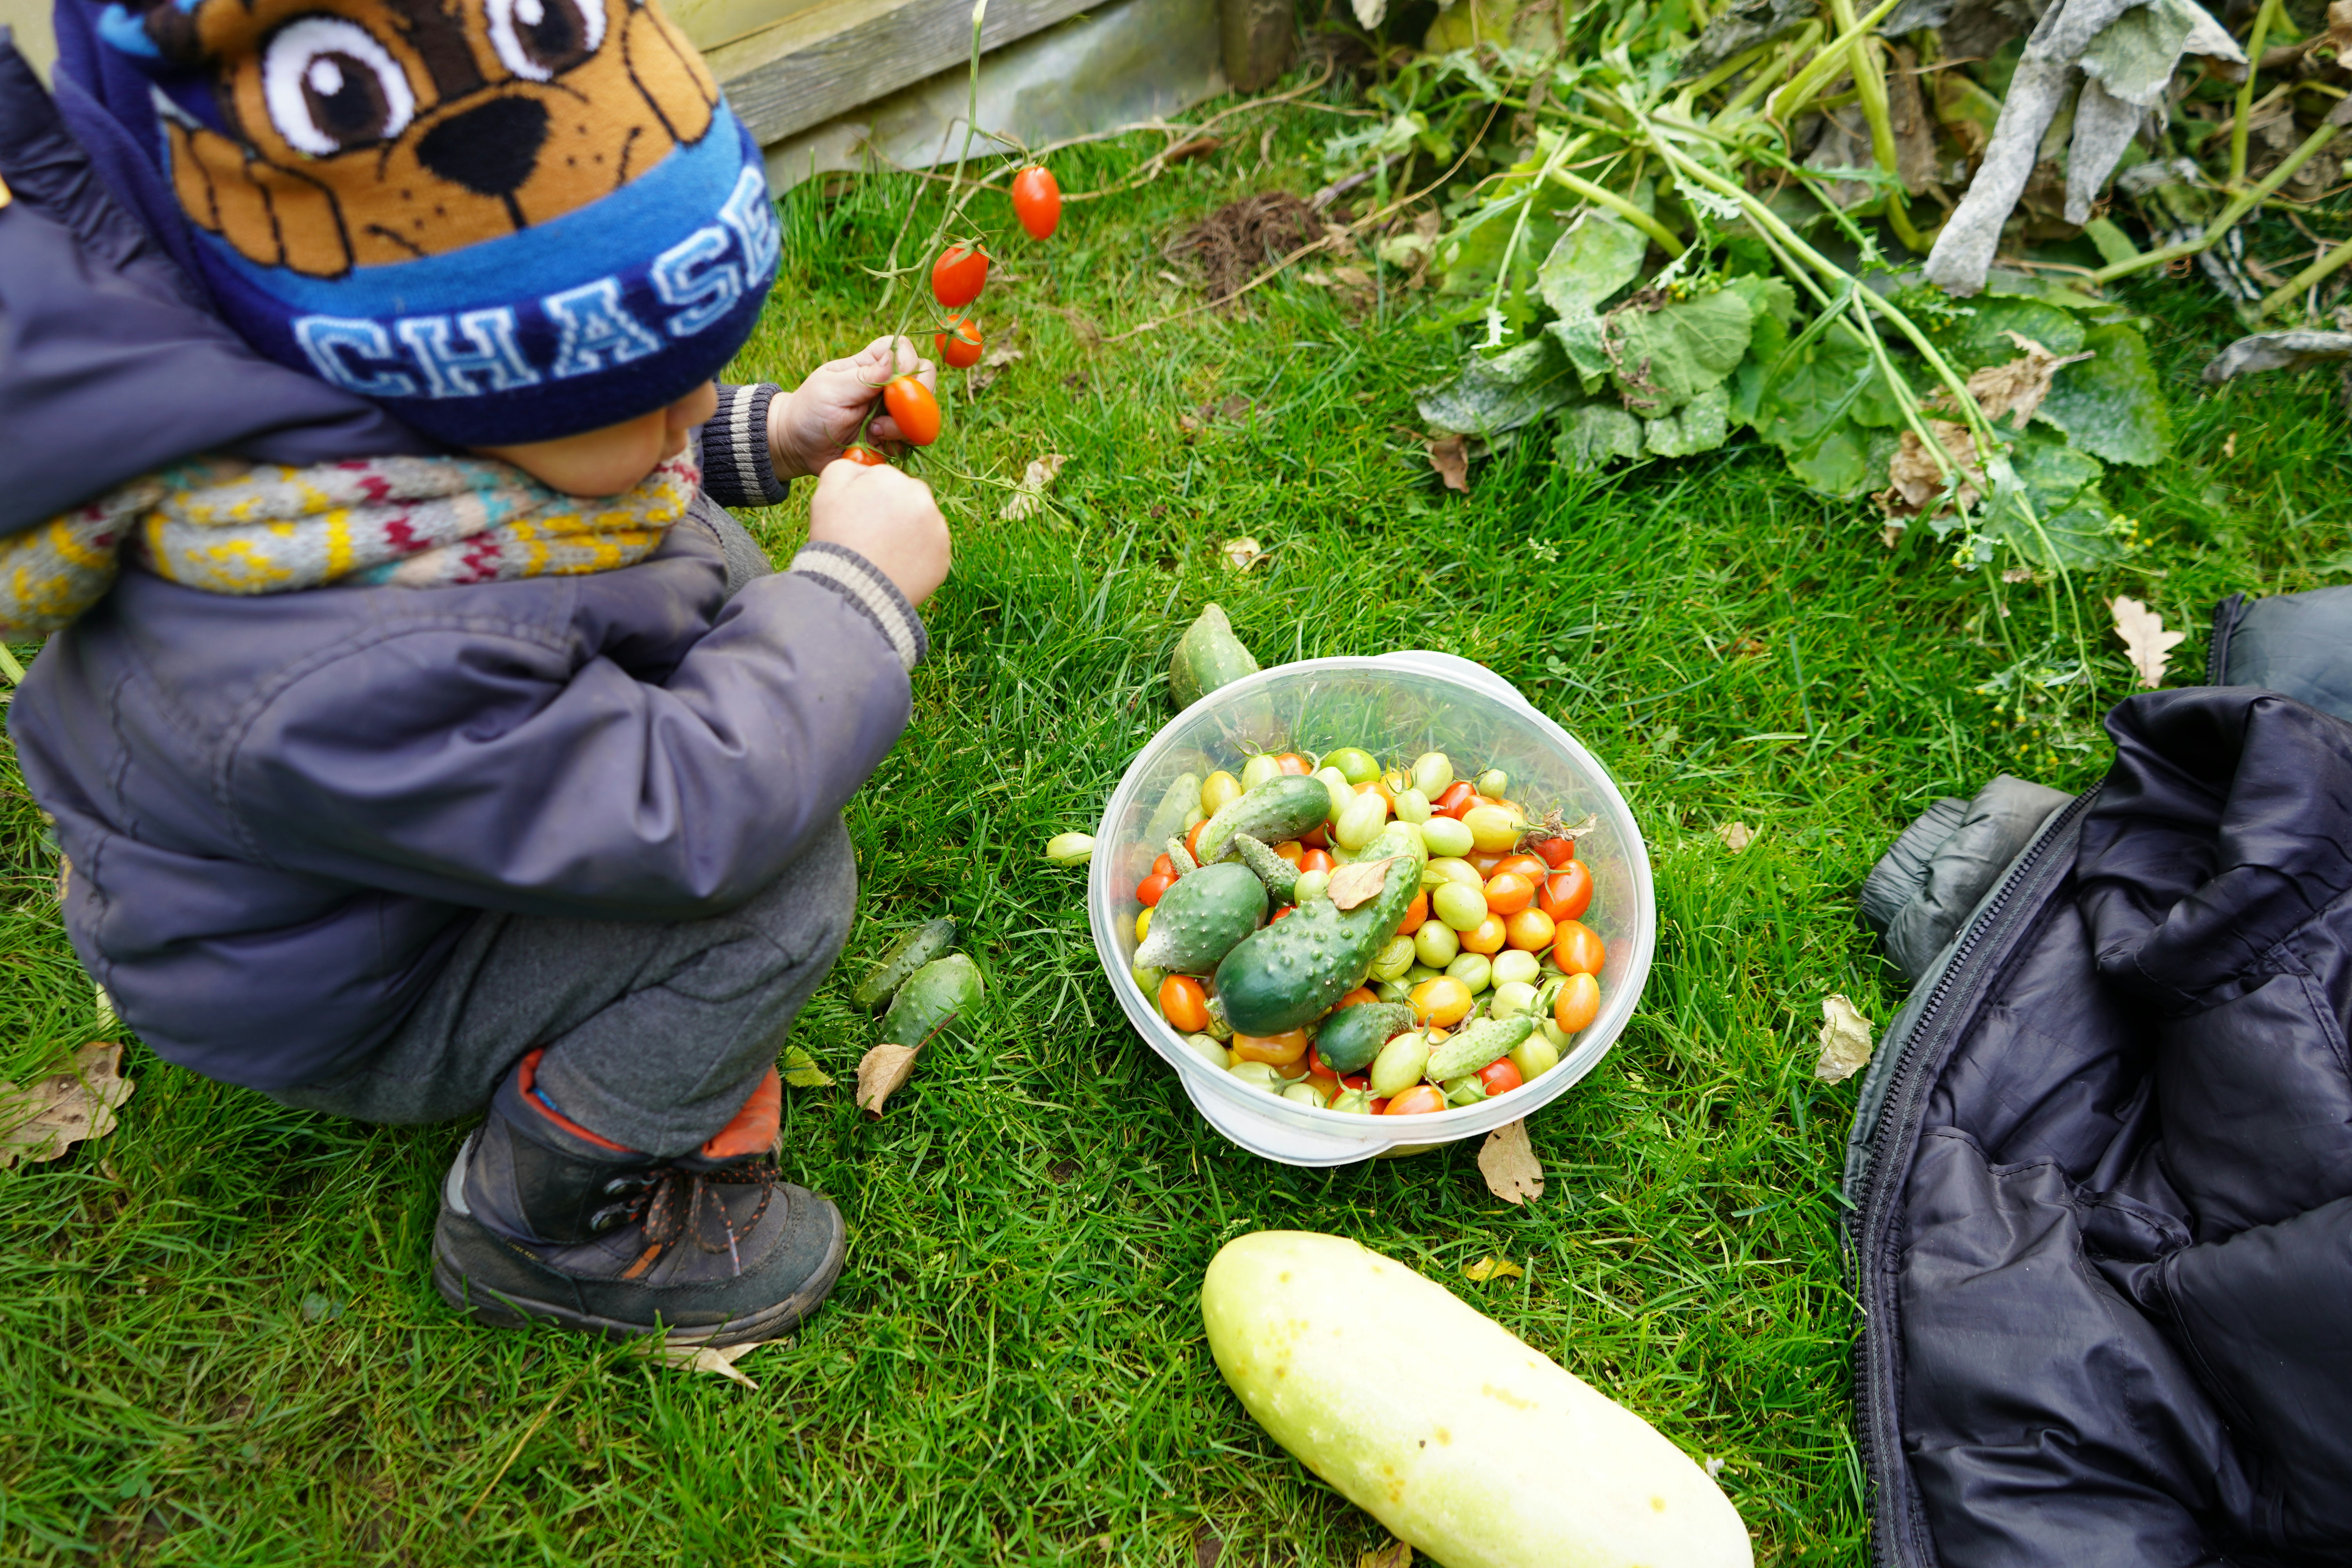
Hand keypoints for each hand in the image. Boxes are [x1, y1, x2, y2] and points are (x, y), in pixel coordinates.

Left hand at [768, 337, 938, 478]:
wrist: (798, 448)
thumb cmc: (809, 411)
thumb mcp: (831, 389)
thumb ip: (864, 376)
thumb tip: (896, 355)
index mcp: (871, 365)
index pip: (903, 350)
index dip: (908, 363)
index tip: (895, 384)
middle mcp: (888, 386)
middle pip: (925, 381)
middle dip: (912, 402)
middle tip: (882, 418)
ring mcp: (894, 412)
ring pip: (924, 414)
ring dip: (903, 428)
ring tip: (874, 433)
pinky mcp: (894, 437)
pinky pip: (913, 440)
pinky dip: (899, 446)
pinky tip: (876, 447)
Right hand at [808, 459, 950, 607]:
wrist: (854, 590)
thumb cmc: (837, 539)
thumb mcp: (826, 492)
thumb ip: (845, 468)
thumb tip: (863, 466)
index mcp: (892, 478)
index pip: (882, 480)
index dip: (866, 498)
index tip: (857, 518)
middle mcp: (921, 498)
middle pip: (906, 498)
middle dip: (891, 511)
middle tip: (871, 536)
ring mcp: (936, 528)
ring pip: (920, 523)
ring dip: (906, 531)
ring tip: (883, 552)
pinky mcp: (943, 557)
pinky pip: (929, 549)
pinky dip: (916, 555)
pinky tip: (896, 565)